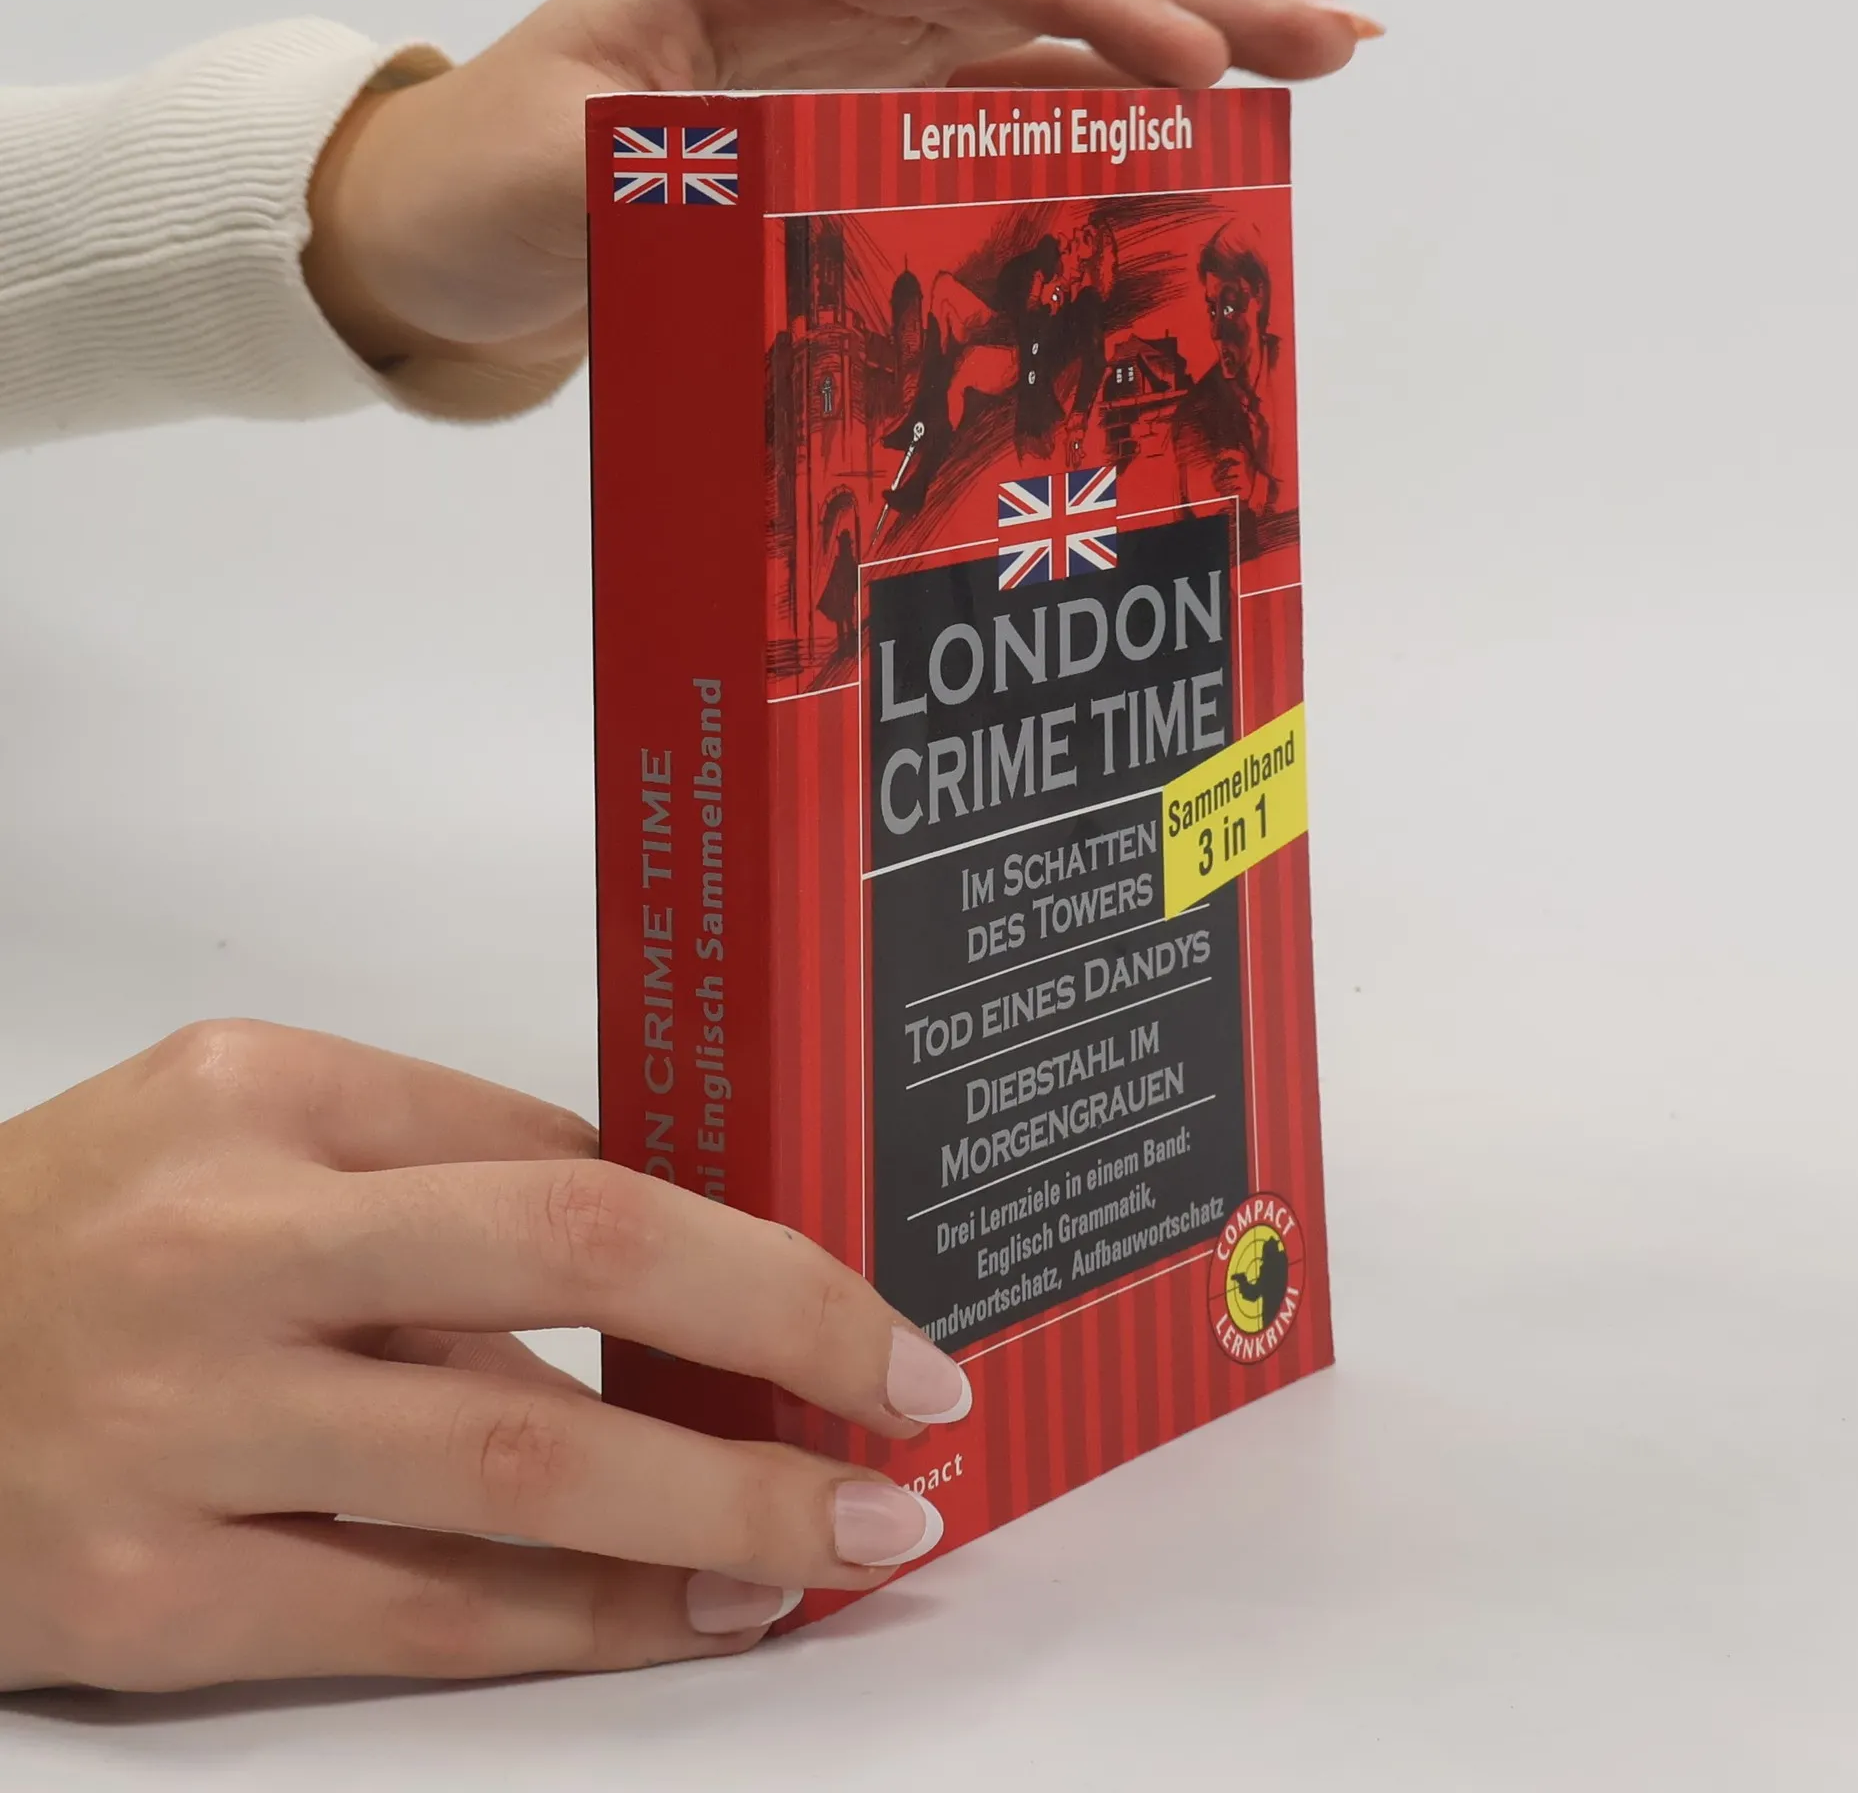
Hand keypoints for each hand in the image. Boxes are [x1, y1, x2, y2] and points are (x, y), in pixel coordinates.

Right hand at [0, 1021, 969, 1690]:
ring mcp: (184, 1421)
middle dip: (786, 1319)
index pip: (562, 1140)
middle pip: (578, 1248)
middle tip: (912, 1388)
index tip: (852, 1290)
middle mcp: (233, 1239)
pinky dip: (585, 1625)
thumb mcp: (232, 1129)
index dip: (739, 1226)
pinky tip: (696, 1615)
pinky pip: (415, 1617)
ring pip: (519, 1464)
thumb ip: (431, 1166)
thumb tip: (660, 1227)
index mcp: (268, 1093)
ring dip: (718, 1507)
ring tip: (849, 1535)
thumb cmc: (65, 1237)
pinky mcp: (144, 1594)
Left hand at [303, 0, 1377, 374]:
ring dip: (1197, 12)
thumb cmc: (489, 184)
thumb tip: (803, 179)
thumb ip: (680, 156)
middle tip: (1344, 1)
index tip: (1204, 63)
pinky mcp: (881, 101)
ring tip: (1331, 16)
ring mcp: (869, 34)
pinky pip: (1023, 80)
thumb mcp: (563, 167)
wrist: (454, 221)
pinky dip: (1121, 81)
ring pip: (1059, 8)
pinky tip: (1211, 84)